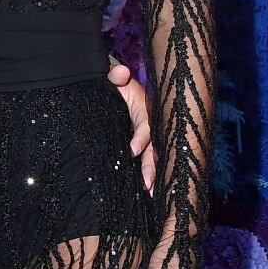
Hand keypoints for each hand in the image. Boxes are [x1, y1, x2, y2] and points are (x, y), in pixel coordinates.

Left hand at [108, 60, 155, 194]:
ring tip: (150, 196)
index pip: (146, 126)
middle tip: (148, 185)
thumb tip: (121, 72)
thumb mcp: (114, 76)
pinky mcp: (140, 145)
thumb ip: (115, 74)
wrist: (114, 85)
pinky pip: (145, 161)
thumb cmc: (114, 82)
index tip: (131, 151)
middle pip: (153, 148)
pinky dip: (146, 176)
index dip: (140, 139)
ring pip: (152, 158)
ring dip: (152, 176)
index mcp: (145, 109)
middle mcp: (149, 125)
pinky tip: (145, 194)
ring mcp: (145, 137)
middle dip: (151, 167)